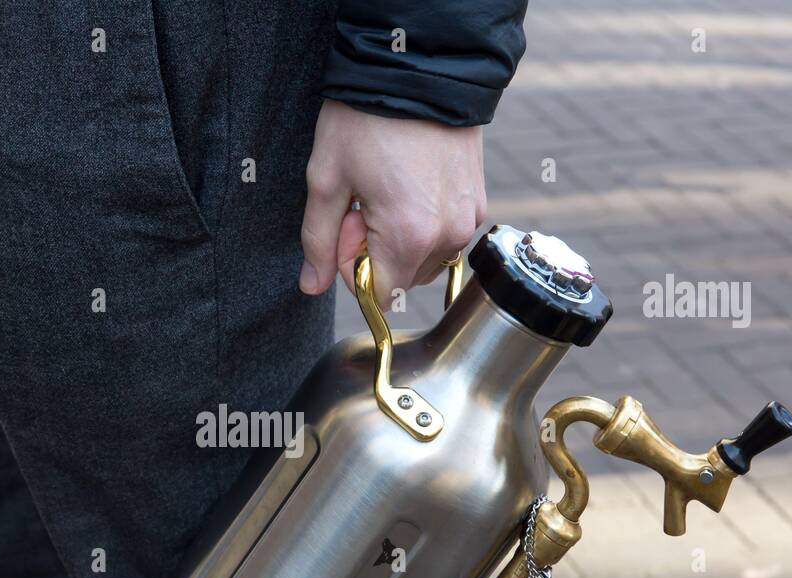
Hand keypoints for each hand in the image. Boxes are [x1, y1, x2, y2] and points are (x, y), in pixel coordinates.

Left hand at [298, 99, 486, 305]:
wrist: (416, 68)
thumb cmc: (365, 119)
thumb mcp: (327, 180)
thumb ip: (318, 241)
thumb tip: (312, 286)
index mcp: (408, 236)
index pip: (379, 295)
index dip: (353, 269)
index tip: (346, 226)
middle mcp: (447, 235)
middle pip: (403, 278)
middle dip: (376, 252)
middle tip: (363, 202)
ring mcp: (468, 219)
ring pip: (425, 259)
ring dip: (400, 239)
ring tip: (387, 191)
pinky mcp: (479, 202)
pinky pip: (445, 235)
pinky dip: (423, 223)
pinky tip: (409, 184)